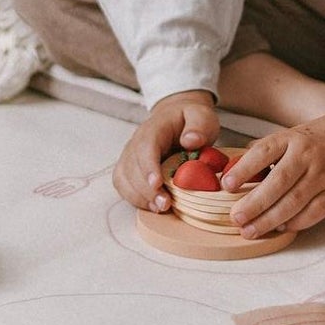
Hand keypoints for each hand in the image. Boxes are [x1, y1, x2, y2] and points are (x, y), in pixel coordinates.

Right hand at [113, 90, 219, 212]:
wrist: (177, 118)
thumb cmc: (189, 119)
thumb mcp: (201, 116)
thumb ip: (198, 126)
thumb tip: (190, 141)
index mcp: (153, 128)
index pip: (145, 146)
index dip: (148, 166)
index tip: (157, 183)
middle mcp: (136, 142)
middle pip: (132, 166)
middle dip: (146, 189)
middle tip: (165, 204)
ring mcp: (130, 155)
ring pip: (124, 178)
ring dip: (140, 196)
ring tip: (160, 208)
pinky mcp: (129, 169)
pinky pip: (123, 185)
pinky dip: (135, 198)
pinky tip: (152, 206)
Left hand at [220, 92, 324, 237]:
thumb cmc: (319, 138)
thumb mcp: (292, 136)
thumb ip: (267, 153)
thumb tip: (234, 175)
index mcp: (292, 138)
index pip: (263, 152)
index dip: (244, 169)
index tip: (227, 185)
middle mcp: (308, 156)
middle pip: (278, 183)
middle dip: (254, 204)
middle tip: (235, 218)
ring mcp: (324, 175)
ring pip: (294, 202)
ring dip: (269, 220)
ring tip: (250, 230)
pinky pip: (312, 213)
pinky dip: (294, 223)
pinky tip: (279, 228)